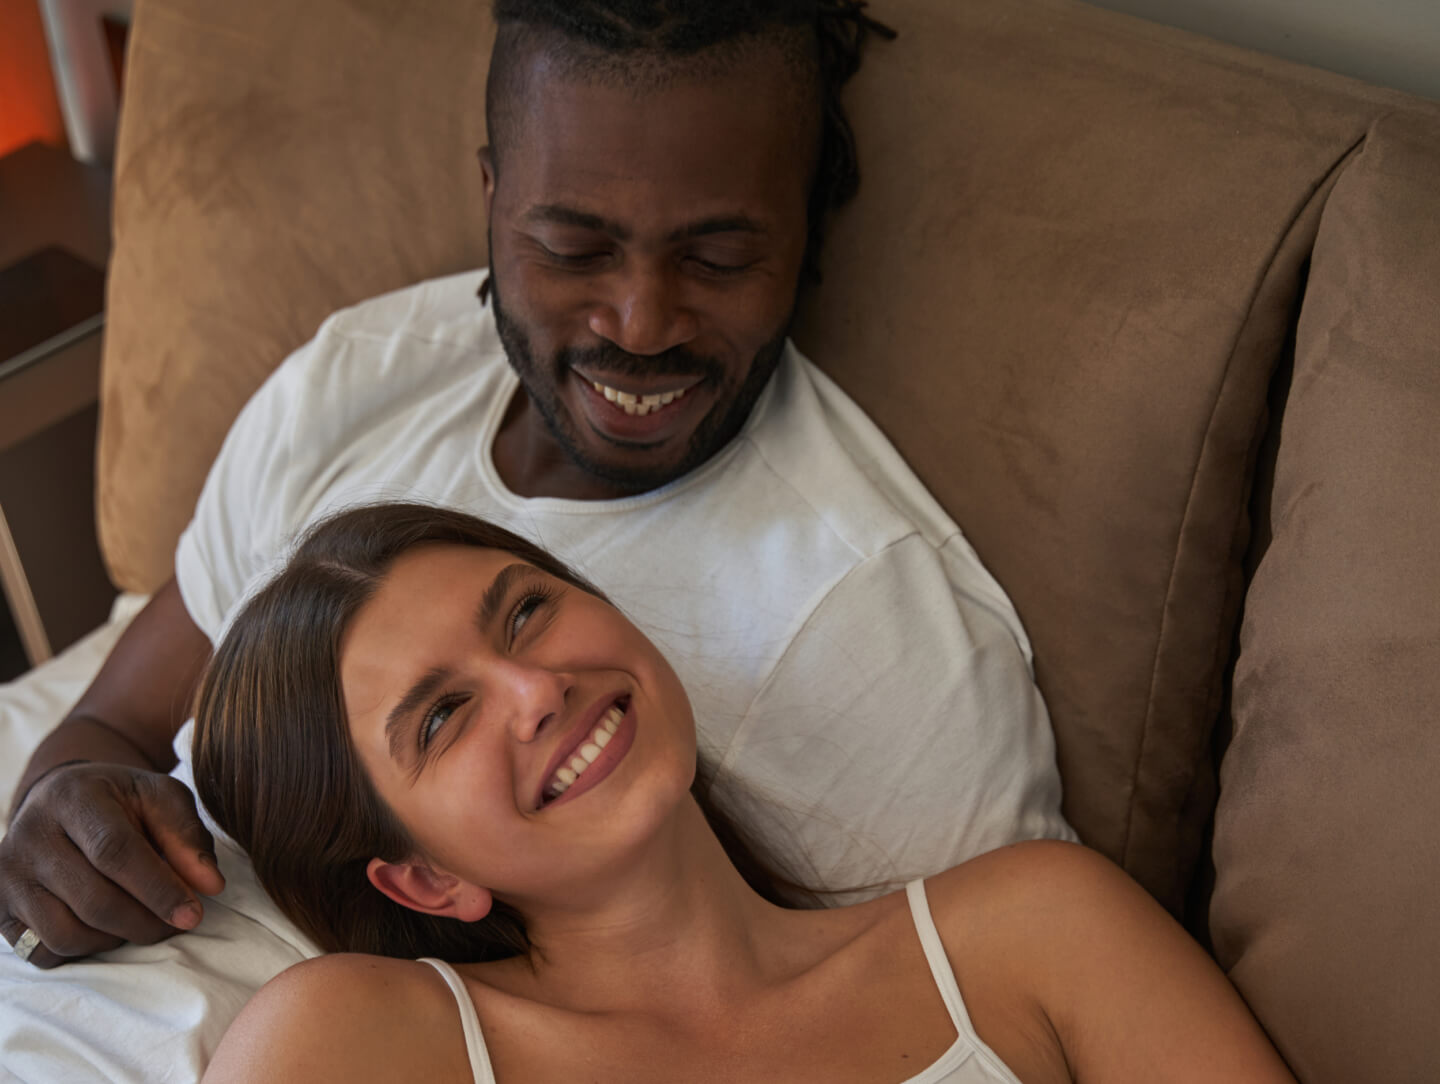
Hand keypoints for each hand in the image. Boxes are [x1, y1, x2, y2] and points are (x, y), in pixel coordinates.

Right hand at [0, 762, 225, 967]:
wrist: (62, 799)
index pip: (115, 852)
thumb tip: (210, 886)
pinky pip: (44, 952)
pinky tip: (107, 927)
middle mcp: (30, 836)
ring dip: (117, 938)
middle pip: (94, 900)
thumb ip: (187, 836)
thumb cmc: (121, 800)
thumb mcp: (160, 798)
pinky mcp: (0, 909)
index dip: (158, 889)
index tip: (193, 914)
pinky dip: (84, 950)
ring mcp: (9, 876)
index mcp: (73, 797)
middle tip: (178, 923)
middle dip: (146, 921)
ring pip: (67, 933)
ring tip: (144, 920)